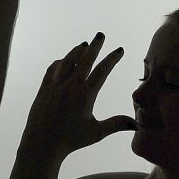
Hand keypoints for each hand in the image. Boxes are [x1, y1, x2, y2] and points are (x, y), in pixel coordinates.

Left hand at [23, 32, 135, 155]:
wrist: (42, 144)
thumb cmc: (70, 140)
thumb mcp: (96, 133)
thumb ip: (116, 124)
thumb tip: (136, 124)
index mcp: (85, 95)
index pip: (102, 71)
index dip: (112, 59)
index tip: (119, 50)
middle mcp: (70, 87)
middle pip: (84, 60)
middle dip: (94, 46)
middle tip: (100, 35)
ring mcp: (55, 86)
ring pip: (66, 62)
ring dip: (76, 51)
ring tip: (84, 45)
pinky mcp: (44, 89)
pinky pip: (52, 70)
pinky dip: (59, 62)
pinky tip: (63, 60)